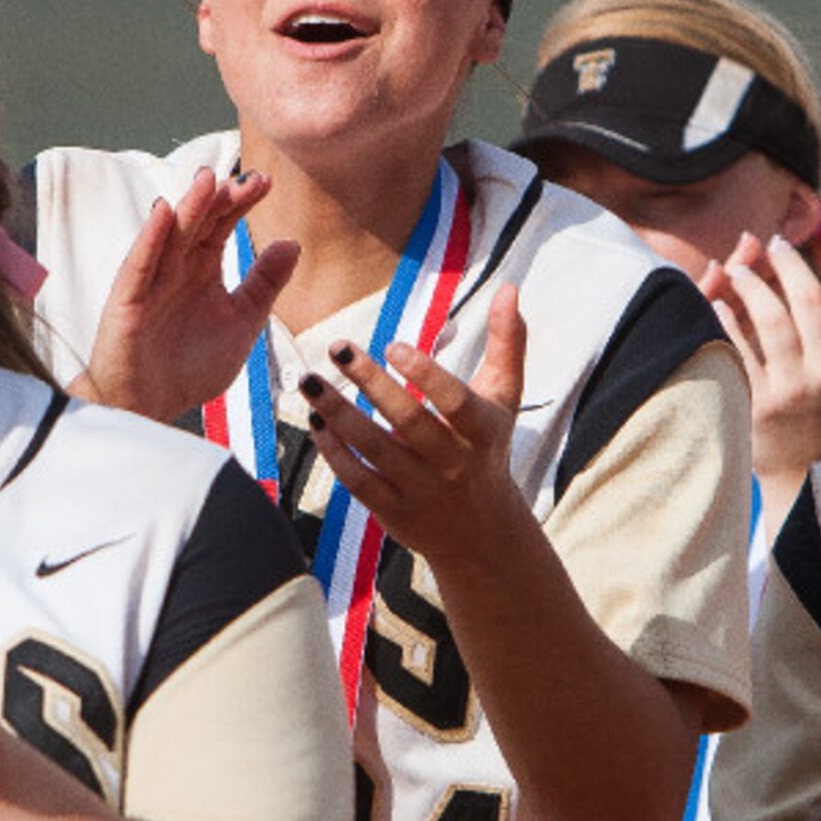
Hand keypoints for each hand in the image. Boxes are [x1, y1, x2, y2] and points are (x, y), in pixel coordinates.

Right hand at [75, 167, 295, 420]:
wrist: (150, 406)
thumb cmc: (190, 367)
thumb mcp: (242, 322)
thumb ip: (265, 284)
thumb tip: (292, 243)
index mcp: (202, 269)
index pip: (221, 224)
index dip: (241, 202)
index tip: (267, 182)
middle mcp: (175, 267)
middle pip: (198, 222)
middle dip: (221, 199)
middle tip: (248, 179)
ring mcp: (150, 280)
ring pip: (170, 235)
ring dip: (187, 207)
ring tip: (208, 179)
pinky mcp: (127, 300)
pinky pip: (139, 264)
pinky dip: (150, 238)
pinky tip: (163, 212)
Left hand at [299, 287, 533, 570]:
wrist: (483, 532)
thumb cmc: (488, 447)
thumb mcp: (504, 398)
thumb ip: (508, 342)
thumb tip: (510, 287)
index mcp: (481, 430)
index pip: (455, 401)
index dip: (426, 374)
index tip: (394, 345)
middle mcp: (453, 463)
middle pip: (409, 421)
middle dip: (371, 383)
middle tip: (337, 347)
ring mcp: (422, 490)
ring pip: (375, 450)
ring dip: (339, 414)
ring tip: (310, 381)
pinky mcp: (394, 513)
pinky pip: (358, 480)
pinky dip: (334, 452)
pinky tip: (316, 421)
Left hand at [702, 228, 820, 481]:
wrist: (807, 482)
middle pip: (810, 303)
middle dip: (790, 265)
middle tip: (772, 243)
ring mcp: (792, 390)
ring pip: (772, 322)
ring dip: (753, 287)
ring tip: (739, 268)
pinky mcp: (759, 404)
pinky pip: (740, 351)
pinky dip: (727, 321)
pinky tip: (718, 303)